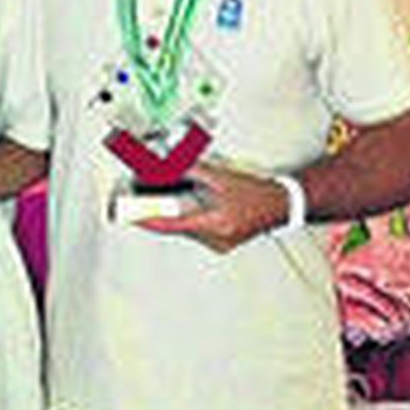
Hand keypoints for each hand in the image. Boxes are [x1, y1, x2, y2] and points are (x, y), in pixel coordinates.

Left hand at [133, 162, 287, 253]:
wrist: (281, 204)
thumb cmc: (257, 193)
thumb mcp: (221, 177)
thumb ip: (192, 170)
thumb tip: (167, 166)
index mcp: (215, 224)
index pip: (170, 225)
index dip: (146, 219)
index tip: (128, 215)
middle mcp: (215, 239)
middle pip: (175, 227)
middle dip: (159, 212)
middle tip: (139, 198)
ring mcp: (218, 243)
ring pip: (184, 228)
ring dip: (173, 214)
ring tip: (162, 197)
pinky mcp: (219, 241)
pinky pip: (194, 229)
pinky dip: (185, 217)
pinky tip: (185, 204)